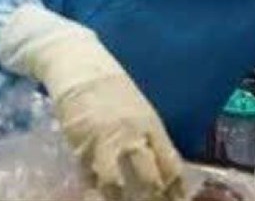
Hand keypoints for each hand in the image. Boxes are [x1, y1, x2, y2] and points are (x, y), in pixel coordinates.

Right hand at [0, 5, 184, 200]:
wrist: (79, 66)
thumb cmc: (110, 88)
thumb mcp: (139, 109)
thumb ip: (149, 136)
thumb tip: (161, 167)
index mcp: (150, 125)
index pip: (171, 166)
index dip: (175, 189)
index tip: (176, 200)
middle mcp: (132, 136)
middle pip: (150, 180)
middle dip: (152, 197)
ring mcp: (105, 142)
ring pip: (117, 186)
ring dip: (120, 199)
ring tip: (118, 200)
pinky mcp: (80, 145)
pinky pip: (90, 177)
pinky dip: (95, 191)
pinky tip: (96, 195)